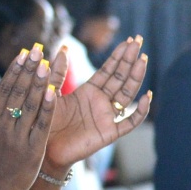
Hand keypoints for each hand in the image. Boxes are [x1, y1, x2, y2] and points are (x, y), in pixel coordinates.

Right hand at [0, 44, 64, 189]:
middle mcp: (2, 127)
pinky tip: (53, 91)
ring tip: (46, 64)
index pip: (4, 89)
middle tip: (37, 50)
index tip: (23, 53)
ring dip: (38, 83)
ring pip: (30, 106)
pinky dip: (46, 108)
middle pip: (17, 93)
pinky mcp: (32, 150)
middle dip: (28, 70)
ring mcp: (18, 139)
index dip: (14, 70)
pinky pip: (41, 125)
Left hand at [44, 37, 151, 171]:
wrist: (43, 149)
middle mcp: (101, 102)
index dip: (119, 56)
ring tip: (143, 59)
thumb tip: (63, 48)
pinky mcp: (109, 133)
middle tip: (139, 41)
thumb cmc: (45, 122)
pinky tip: (147, 96)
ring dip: (135, 77)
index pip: (109, 70)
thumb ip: (57, 73)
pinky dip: (140, 111)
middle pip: (120, 77)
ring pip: (126, 94)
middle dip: (129, 59)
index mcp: (89, 91)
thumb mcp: (49, 93)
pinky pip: (129, 122)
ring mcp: (107, 117)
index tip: (130, 40)